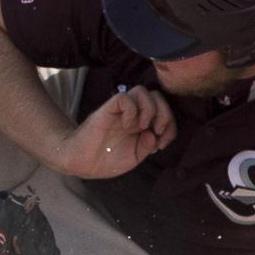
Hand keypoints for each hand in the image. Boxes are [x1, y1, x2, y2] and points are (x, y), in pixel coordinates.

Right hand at [57, 85, 176, 178]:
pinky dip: (131, 110)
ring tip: (142, 126)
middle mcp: (134, 114)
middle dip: (165, 113)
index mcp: (143, 124)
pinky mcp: (108, 109)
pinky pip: (124, 97)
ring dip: (149, 109)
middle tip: (156, 131)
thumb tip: (154, 134)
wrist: (84, 163)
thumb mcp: (135, 156)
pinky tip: (126, 125)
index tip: (162, 143)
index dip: (171, 125)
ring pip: (142, 91)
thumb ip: (147, 145)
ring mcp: (121, 111)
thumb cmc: (108, 160)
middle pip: (157, 96)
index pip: (164, 112)